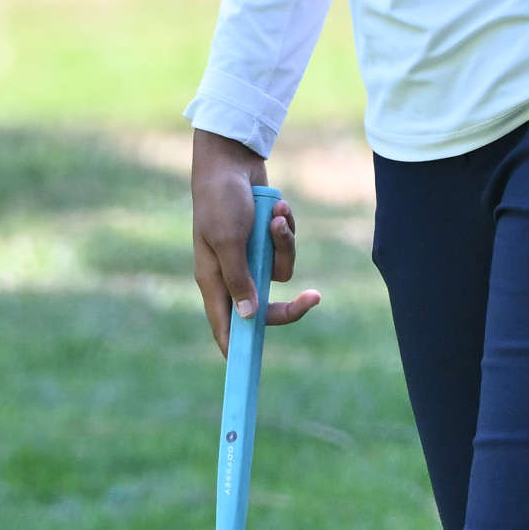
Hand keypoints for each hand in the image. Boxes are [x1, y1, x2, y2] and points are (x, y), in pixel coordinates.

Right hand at [191, 129, 320, 357]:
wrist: (231, 160)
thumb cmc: (221, 199)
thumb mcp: (229, 240)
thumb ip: (239, 279)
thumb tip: (250, 317)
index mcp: (214, 280)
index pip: (225, 327)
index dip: (237, 349)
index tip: (251, 369)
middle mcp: (231, 274)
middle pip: (265, 308)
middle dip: (290, 302)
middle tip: (314, 298)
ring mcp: (249, 257)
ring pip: (281, 272)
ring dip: (285, 245)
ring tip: (275, 216)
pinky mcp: (263, 241)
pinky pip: (285, 248)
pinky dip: (285, 229)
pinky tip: (277, 206)